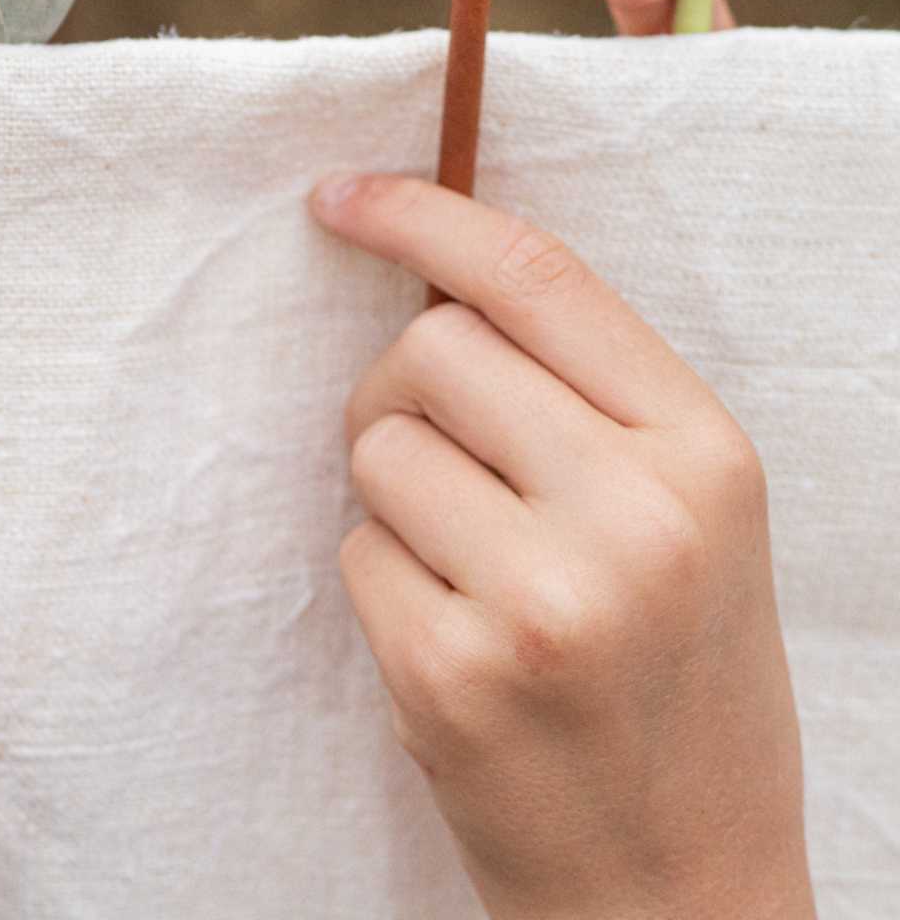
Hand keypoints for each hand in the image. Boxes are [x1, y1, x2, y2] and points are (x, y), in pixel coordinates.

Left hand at [311, 173, 813, 919]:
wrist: (686, 895)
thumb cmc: (677, 681)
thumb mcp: (688, 517)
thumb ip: (585, 395)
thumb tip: (429, 273)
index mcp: (705, 453)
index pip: (535, 275)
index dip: (421, 214)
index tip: (340, 196)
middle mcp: (636, 515)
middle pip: (432, 347)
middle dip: (403, 390)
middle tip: (441, 466)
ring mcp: (543, 599)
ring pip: (378, 444)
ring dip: (395, 497)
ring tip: (472, 577)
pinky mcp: (452, 673)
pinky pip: (353, 549)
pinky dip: (382, 583)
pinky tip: (458, 649)